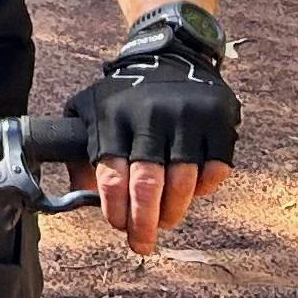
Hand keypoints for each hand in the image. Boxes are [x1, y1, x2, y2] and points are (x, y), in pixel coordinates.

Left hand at [62, 17, 238, 257]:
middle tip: (142, 244)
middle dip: (144, 223)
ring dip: (173, 211)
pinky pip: (215, 170)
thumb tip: (81, 197)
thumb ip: (79, 152)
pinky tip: (192, 194)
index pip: (112, 175)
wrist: (171, 54)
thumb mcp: (90, 111)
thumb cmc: (125, 95)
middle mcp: (150, 117)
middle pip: (147, 184)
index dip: (115, 209)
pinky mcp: (217, 122)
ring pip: (182, 182)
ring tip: (165, 222)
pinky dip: (205, 190)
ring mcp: (186, 118)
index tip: (118, 226)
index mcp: (113, 117)